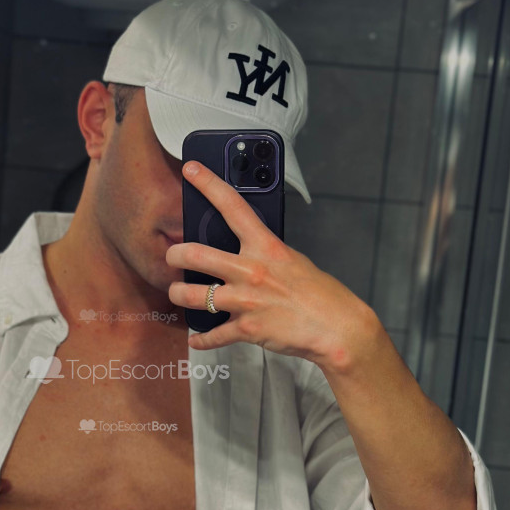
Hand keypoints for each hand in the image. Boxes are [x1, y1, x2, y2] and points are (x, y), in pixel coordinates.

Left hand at [166, 161, 376, 369]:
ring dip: (178, 296)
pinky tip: (196, 339)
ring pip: (193, 296)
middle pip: (196, 255)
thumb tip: (244, 253)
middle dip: (175, 255)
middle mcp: (252, 270)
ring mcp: (247, 300)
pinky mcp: (247, 329)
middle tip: (171, 256)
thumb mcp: (292, 261)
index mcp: (266, 246)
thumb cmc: (320, 294)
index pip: (233, 206)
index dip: (208, 184)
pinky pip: (212, 334)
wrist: (338, 328)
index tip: (190, 170)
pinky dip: (201, 339)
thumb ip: (265, 254)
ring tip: (177, 295)